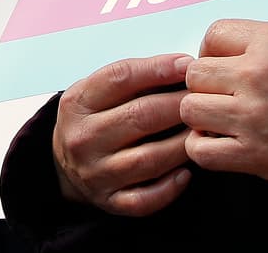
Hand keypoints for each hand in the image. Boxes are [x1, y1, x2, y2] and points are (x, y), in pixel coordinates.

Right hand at [52, 53, 193, 216]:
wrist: (63, 163)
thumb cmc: (94, 119)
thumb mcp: (98, 91)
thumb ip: (134, 78)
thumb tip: (184, 67)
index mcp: (78, 103)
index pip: (120, 78)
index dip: (158, 69)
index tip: (187, 64)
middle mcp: (83, 139)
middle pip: (140, 116)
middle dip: (179, 104)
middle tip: (204, 98)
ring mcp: (95, 174)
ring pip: (148, 159)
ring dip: (182, 144)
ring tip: (203, 131)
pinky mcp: (109, 202)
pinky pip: (145, 199)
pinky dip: (169, 187)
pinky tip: (186, 172)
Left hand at [181, 19, 267, 190]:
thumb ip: (262, 46)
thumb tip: (224, 55)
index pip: (212, 34)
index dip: (210, 53)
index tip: (220, 67)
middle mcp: (256, 73)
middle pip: (194, 74)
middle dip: (204, 87)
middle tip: (220, 98)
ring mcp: (253, 114)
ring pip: (190, 109)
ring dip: (201, 118)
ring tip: (220, 123)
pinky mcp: (255, 154)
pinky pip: (202, 150)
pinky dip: (205, 150)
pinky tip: (222, 147)